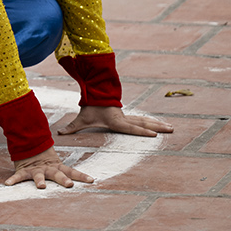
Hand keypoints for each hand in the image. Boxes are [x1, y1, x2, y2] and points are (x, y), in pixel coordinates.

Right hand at [5, 145, 94, 188]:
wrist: (28, 143)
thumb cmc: (44, 160)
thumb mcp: (56, 163)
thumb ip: (65, 171)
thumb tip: (86, 179)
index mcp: (57, 166)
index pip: (72, 171)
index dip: (81, 176)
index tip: (91, 180)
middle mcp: (48, 168)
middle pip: (57, 174)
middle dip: (63, 179)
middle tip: (69, 185)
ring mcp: (35, 169)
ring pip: (39, 176)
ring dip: (40, 181)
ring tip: (41, 186)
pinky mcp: (24, 170)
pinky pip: (18, 176)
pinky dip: (13, 180)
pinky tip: (8, 184)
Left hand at [57, 105, 174, 138]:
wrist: (95, 95)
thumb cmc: (89, 109)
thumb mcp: (81, 119)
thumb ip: (72, 127)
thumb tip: (59, 133)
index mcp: (116, 121)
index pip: (130, 128)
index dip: (142, 132)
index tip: (154, 134)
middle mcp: (124, 119)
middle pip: (143, 123)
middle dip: (157, 127)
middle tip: (171, 129)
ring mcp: (128, 117)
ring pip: (145, 120)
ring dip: (158, 124)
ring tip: (171, 128)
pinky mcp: (128, 116)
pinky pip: (143, 119)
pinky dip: (152, 122)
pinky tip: (161, 124)